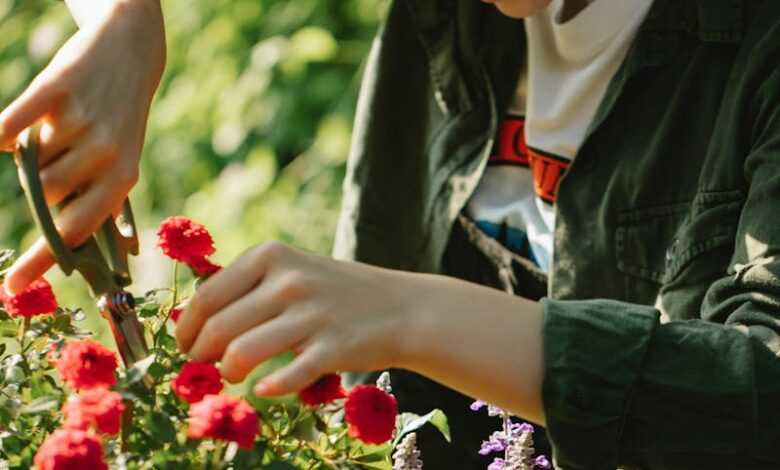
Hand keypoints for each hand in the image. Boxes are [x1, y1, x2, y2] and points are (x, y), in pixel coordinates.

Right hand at [1, 0, 164, 293]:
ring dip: (33, 153)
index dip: (44, 260)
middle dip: (42, 185)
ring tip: (59, 132)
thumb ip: (103, 202)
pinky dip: (5, 129)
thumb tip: (112, 257)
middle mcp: (106, 154)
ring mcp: (82, 122)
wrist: (129, 53)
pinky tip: (17, 125)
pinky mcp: (56, 88)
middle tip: (61, 157)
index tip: (12, 287)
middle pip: (44, 196)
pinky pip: (10, 125)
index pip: (78, 231)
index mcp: (123, 178)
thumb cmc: (120, 120)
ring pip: (28, 163)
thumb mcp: (123, 161)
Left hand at [175, 242, 545, 425]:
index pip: (208, 296)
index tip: (185, 346)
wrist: (401, 308)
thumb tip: (192, 320)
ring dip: (227, 372)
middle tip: (202, 367)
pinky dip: (269, 387)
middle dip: (200, 355)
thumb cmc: (336, 291)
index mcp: (272, 255)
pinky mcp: (332, 347)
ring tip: (232, 376)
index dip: (187, 328)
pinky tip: (265, 388)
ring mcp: (312, 313)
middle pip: (218, 328)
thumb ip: (247, 287)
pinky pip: (285, 377)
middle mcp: (288, 280)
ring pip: (242, 353)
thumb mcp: (292, 270)